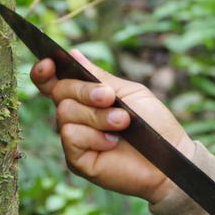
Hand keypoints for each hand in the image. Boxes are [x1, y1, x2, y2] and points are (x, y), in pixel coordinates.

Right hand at [30, 51, 193, 203]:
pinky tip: (112, 143)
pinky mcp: (76, 160)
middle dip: (85, 92)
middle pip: (60, 92)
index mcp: (86, 98)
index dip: (45, 72)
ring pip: (65, 113)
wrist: (169, 155)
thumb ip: (99, 76)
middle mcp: (76, 117)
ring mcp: (75, 139)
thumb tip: (73, 54)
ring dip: (97, 116)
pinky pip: (71, 136)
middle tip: (110, 98)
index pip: (54, 83)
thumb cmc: (154, 123)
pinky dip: (94, 136)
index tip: (49, 63)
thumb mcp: (128, 92)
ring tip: (122, 123)